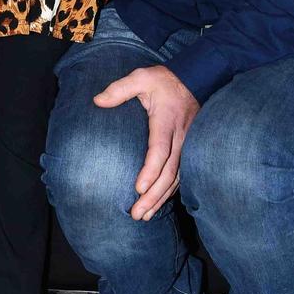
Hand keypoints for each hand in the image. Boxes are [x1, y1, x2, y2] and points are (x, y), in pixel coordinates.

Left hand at [94, 65, 199, 221]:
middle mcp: (180, 136)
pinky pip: (181, 174)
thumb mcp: (142, 77)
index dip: (150, 171)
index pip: (160, 150)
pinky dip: (170, 191)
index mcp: (166, 121)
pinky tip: (159, 203)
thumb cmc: (164, 81)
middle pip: (169, 172)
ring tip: (145, 215)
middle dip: (154, 195)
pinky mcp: (189, 149)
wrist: (196, 79)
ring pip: (177, 177)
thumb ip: (120, 89)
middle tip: (137, 214)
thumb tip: (97, 101)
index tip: (138, 188)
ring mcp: (187, 144)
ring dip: (161, 198)